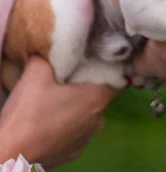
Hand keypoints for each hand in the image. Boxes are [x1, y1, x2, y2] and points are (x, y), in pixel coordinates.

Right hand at [0, 56, 116, 168]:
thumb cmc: (29, 112)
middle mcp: (99, 119)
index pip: (115, 76)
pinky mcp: (73, 153)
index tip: (93, 59)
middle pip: (99, 94)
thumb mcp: (36, 71)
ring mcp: (87, 139)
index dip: (106, 66)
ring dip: (75, 106)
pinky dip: (67, 123)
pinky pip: (75, 130)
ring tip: (55, 98)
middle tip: (66, 75)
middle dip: (85, 84)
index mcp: (97, 97)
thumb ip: (49, 55)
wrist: (12, 156)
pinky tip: (50, 119)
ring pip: (87, 113)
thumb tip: (52, 47)